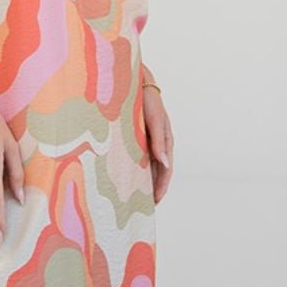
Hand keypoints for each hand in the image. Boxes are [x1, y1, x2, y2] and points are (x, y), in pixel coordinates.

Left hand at [141, 81, 172, 203]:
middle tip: (142, 207)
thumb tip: (165, 163)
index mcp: (165, 140)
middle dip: (151, 189)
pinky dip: (130, 168)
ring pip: (144, 166)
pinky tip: (121, 177)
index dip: (161, 187)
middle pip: (155, 172)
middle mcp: (156, 142)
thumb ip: (159, 140)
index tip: (155, 202)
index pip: (166, 170)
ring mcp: (145, 140)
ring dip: (140, 181)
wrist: (130, 79)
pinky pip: (133, 157)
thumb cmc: (145, 97)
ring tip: (131, 198)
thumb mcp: (154, 118)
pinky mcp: (133, 137)